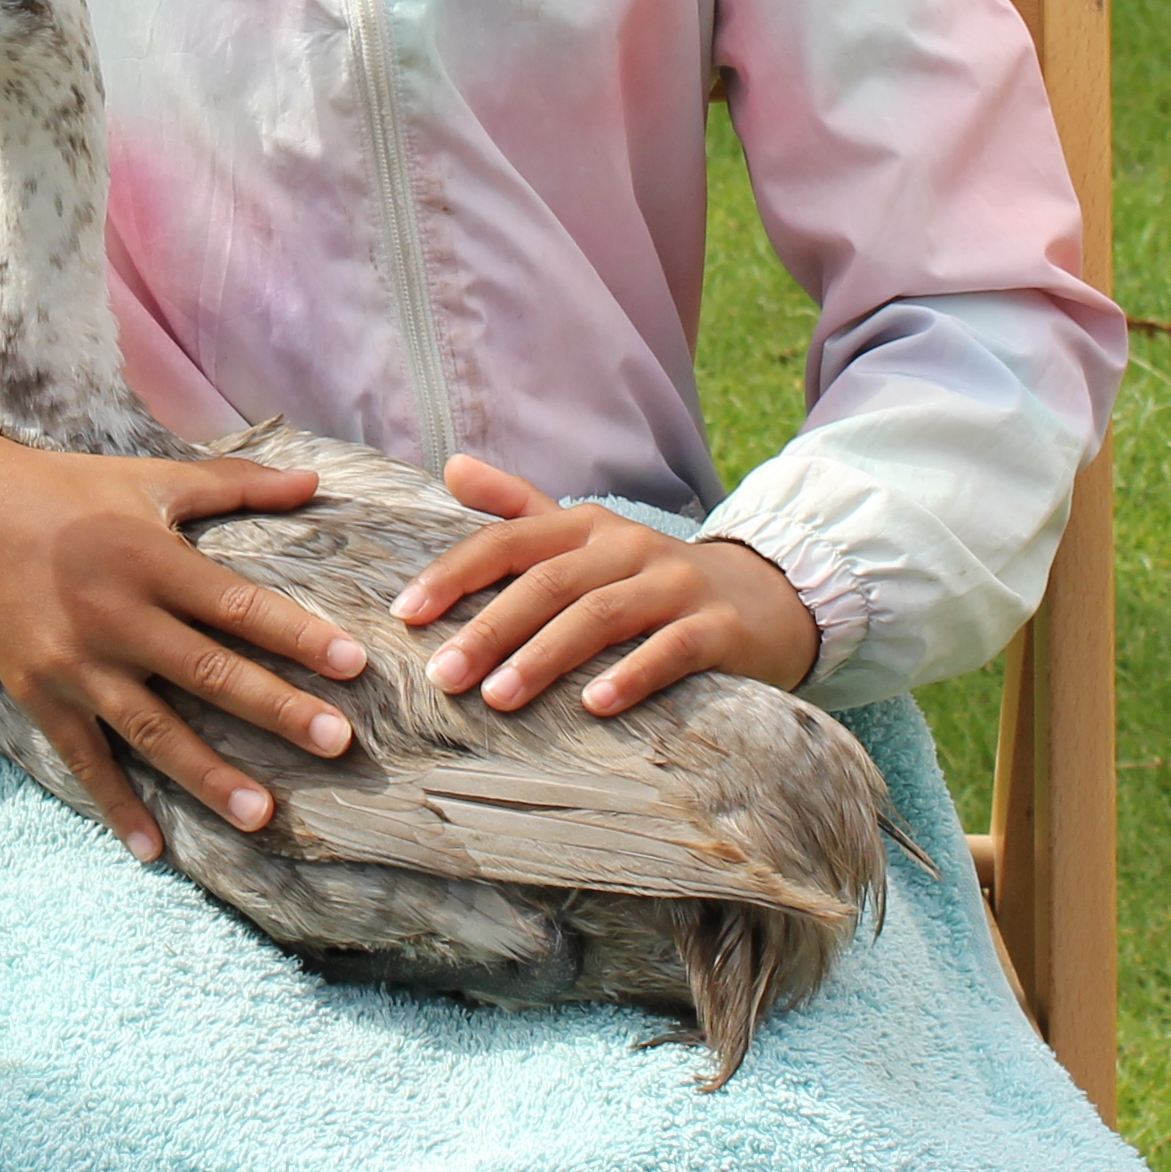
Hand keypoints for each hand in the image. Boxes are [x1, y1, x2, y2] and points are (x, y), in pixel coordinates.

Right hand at [0, 429, 372, 862]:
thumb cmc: (66, 491)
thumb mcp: (149, 478)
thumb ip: (233, 485)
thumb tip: (314, 480)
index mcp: (151, 559)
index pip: (238, 605)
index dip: (298, 635)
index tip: (354, 665)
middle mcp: (117, 616)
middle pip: (207, 673)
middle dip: (276, 710)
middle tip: (337, 745)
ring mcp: (77, 663)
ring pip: (152, 729)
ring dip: (208, 775)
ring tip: (262, 814)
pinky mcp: (40, 694)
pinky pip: (85, 758)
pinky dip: (116, 805)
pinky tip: (153, 850)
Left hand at [385, 455, 822, 718]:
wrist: (764, 598)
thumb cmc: (653, 578)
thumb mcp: (587, 537)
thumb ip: (518, 508)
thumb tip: (450, 466)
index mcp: (586, 526)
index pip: (509, 541)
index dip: (455, 573)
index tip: (406, 615)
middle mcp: (627, 546)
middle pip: (548, 583)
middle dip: (489, 628)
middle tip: (442, 676)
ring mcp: (676, 584)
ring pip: (601, 616)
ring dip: (545, 657)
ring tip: (498, 697)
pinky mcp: (719, 627)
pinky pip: (672, 649)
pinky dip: (632, 674)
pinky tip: (594, 705)